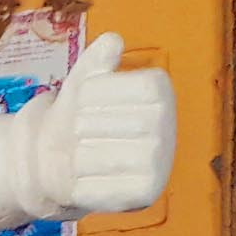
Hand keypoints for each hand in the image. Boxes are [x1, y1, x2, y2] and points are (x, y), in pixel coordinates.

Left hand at [18, 37, 173, 215]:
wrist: (67, 161)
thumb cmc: (79, 116)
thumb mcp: (82, 83)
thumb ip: (94, 62)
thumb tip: (112, 41)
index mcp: (159, 90)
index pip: (111, 89)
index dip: (89, 96)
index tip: (85, 102)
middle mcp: (167, 127)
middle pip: (101, 124)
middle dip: (80, 129)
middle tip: (81, 134)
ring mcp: (159, 163)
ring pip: (95, 157)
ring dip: (76, 158)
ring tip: (81, 155)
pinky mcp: (145, 194)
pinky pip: (97, 187)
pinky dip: (80, 185)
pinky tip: (85, 180)